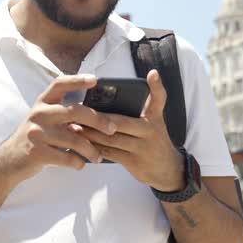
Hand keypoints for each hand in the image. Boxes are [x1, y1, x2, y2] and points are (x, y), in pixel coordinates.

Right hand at [0, 74, 119, 178]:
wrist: (9, 160)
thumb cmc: (35, 138)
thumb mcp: (45, 121)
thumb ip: (64, 116)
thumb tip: (97, 116)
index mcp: (42, 103)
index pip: (60, 84)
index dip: (77, 80)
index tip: (95, 80)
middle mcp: (38, 114)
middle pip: (74, 111)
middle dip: (97, 119)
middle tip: (112, 128)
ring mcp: (37, 133)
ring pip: (74, 138)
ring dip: (91, 149)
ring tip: (99, 157)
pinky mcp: (37, 152)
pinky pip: (66, 157)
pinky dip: (77, 162)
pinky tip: (81, 164)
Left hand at [75, 69, 184, 191]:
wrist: (168, 170)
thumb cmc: (152, 140)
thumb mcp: (152, 123)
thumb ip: (136, 111)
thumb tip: (106, 102)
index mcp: (154, 117)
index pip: (159, 98)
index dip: (156, 86)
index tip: (153, 73)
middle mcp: (150, 130)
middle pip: (120, 121)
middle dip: (98, 118)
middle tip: (78, 111)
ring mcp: (142, 147)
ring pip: (111, 138)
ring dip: (90, 133)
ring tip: (74, 127)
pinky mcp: (134, 162)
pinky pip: (110, 153)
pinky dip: (95, 148)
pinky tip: (81, 144)